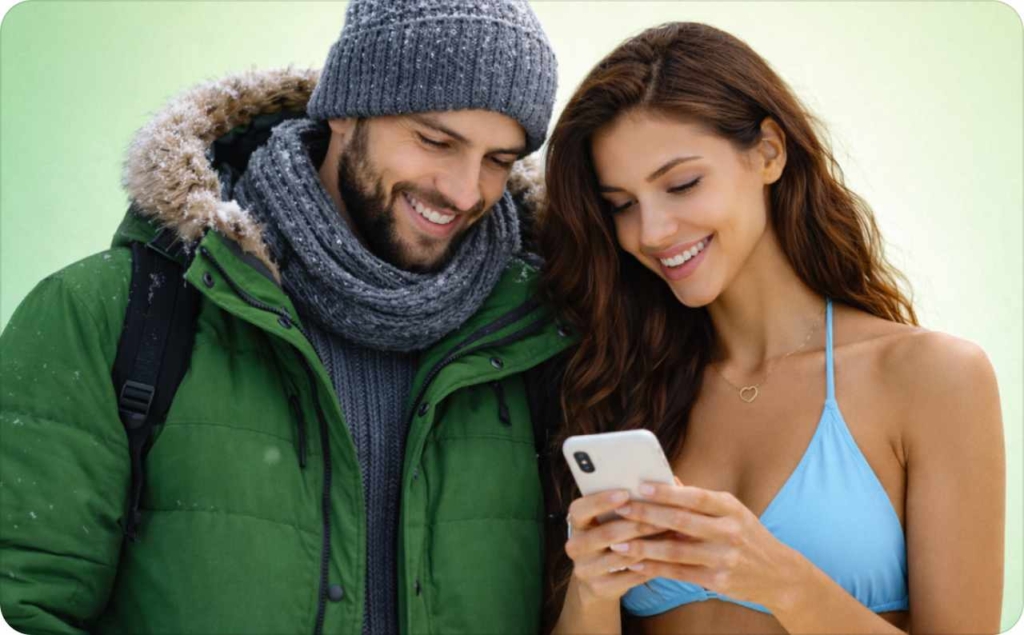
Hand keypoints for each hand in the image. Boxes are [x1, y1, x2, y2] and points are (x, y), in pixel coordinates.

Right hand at [564, 489, 666, 602]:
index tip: (625, 493)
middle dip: (637, 525)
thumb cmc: (612, 536)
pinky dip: (650, 566)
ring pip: (621, 557)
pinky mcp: (599, 588)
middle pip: (606, 534)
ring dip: (649, 547)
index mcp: (576, 523)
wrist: (598, 578)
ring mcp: (585, 569)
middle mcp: (575, 546)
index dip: (601, 501)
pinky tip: (666, 558)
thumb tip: (662, 482)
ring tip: (671, 537)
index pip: (580, 509)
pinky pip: (630, 577)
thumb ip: (629, 502)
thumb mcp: (610, 519)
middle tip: (663, 518)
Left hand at [613, 482, 804, 609]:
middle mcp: (729, 531)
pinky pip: (678, 573)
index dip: (667, 492)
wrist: (778, 574)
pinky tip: (635, 562)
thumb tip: (666, 479)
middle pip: (681, 522)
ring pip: (676, 551)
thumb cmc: (746, 535)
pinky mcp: (717, 581)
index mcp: (731, 508)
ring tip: (618, 541)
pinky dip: (654, 568)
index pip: (696, 497)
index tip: (640, 486)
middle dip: (647, 515)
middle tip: (620, 509)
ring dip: (643, 546)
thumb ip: (698, 499)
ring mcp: (724, 558)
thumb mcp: (730, 511)